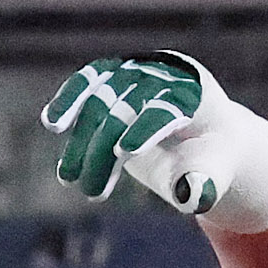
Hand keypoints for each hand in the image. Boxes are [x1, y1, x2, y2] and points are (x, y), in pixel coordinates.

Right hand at [40, 52, 267, 231]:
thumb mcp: (215, 173)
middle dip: (105, 148)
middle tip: (90, 192)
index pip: (167, 107)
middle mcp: (167, 74)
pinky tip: (52, 122)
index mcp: (198, 93)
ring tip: (69, 179)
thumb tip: (190, 196)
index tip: (123, 152)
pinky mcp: (118, 75)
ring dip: (83, 140)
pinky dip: (70, 100)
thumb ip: (204, 183)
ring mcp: (140, 70)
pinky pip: (89, 81)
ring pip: (102, 100)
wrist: (207, 135)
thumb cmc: (213, 159)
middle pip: (127, 107)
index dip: (145, 127)